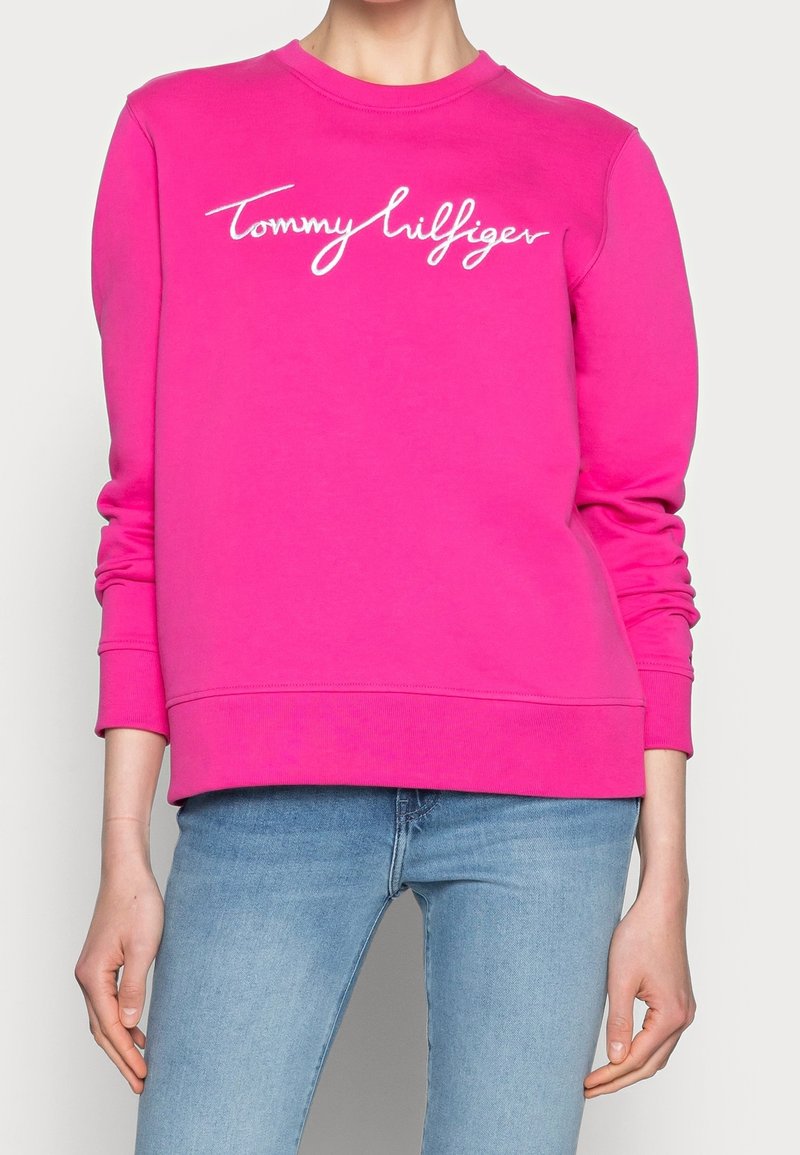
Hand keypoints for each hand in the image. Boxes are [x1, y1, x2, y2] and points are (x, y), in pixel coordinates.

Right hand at [74, 861, 163, 1092]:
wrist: (127, 872)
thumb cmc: (137, 903)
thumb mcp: (145, 947)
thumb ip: (135, 988)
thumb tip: (129, 1024)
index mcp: (93, 976)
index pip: (110, 1027)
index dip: (128, 1055)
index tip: (145, 1076)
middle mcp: (86, 977)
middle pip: (101, 1030)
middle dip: (121, 1059)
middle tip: (141, 1084)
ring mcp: (91, 971)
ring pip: (102, 1019)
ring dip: (120, 1043)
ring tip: (140, 1066)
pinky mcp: (101, 963)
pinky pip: (107, 1003)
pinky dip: (120, 1022)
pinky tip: (137, 1030)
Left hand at [584, 891, 695, 1096]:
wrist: (660, 909)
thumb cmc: (639, 936)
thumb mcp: (620, 979)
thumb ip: (618, 1021)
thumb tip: (615, 1059)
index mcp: (671, 1015)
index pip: (637, 1059)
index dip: (610, 1076)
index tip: (586, 1085)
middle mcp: (683, 1018)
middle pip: (650, 1064)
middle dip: (619, 1079)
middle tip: (589, 1090)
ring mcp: (684, 1010)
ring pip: (657, 1054)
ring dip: (631, 1068)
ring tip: (602, 1078)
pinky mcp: (678, 1002)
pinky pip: (660, 1038)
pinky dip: (642, 1051)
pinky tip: (623, 1053)